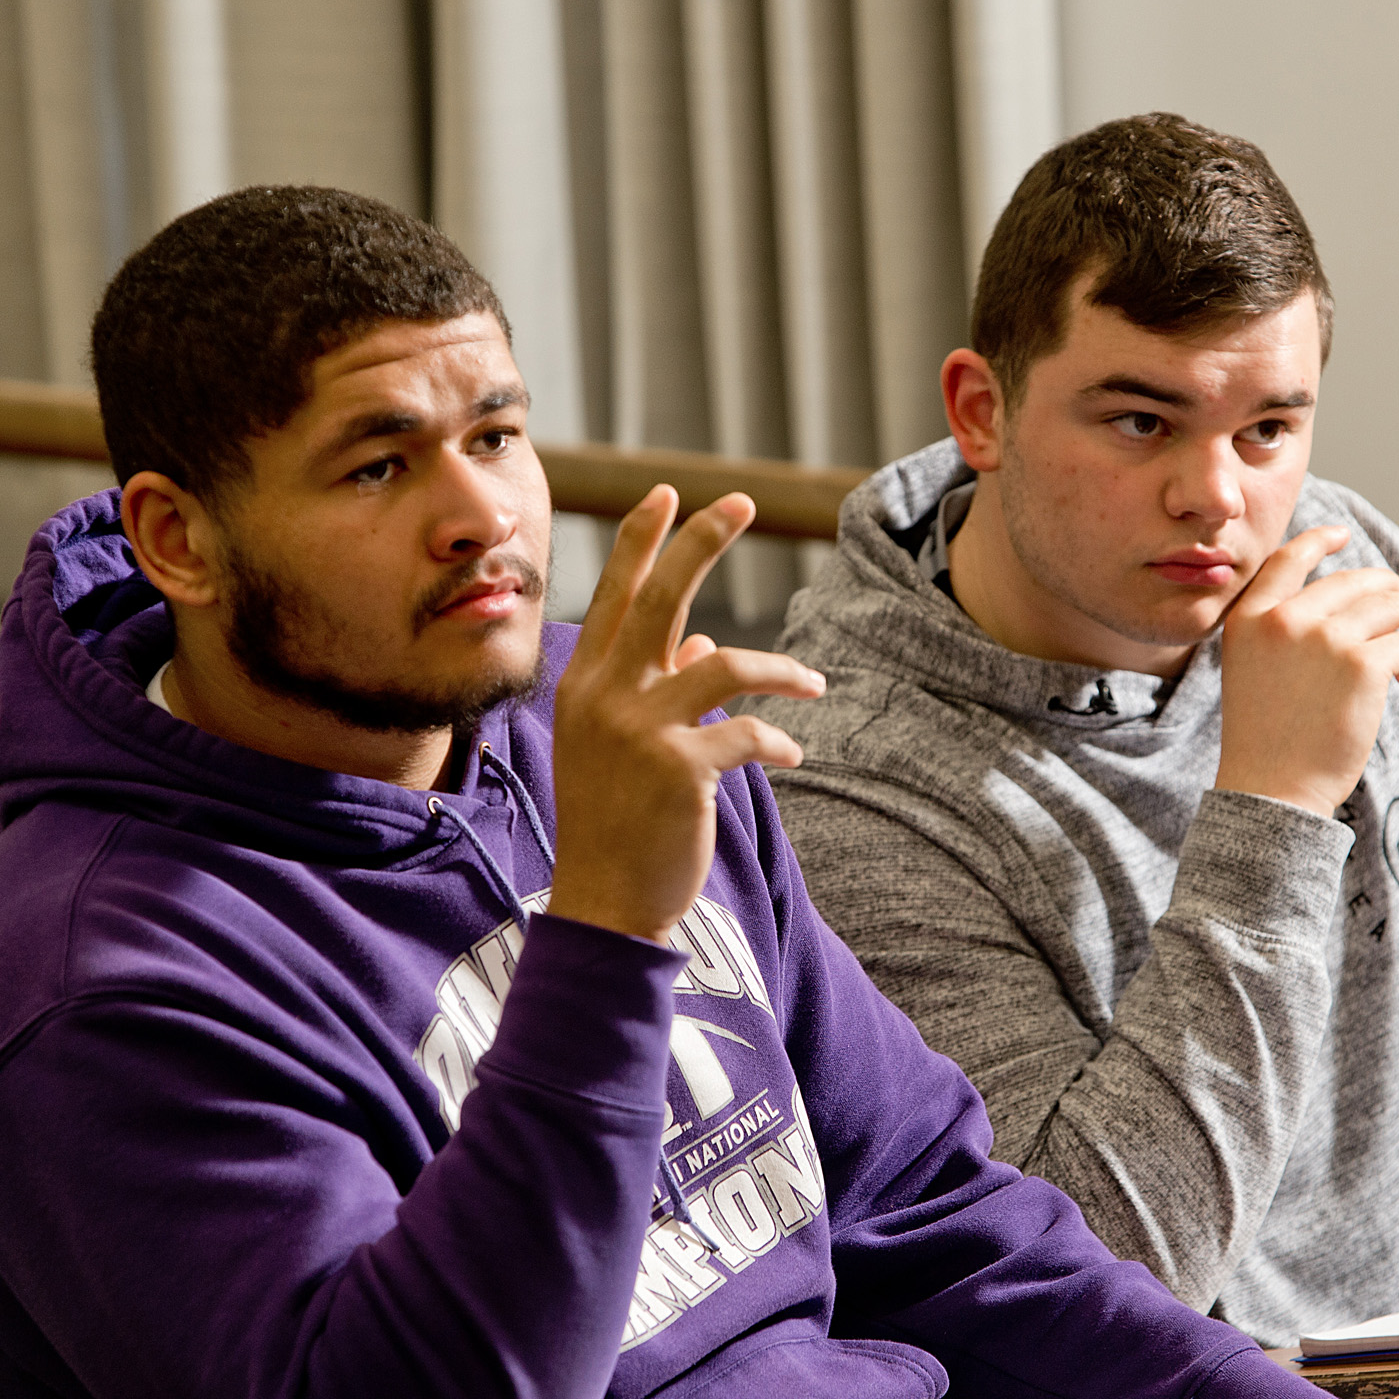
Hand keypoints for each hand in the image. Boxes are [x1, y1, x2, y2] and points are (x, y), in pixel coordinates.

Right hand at [545, 487, 824, 942]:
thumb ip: (651, 686)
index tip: (669, 493)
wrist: (603, 905)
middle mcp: (605, 696)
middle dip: (702, 540)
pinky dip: (780, 739)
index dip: (642, 540)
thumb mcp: (615, 746)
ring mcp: (640, 730)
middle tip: (743, 500)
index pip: (612, 595)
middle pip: (659, 598)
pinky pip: (750, 732)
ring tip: (814, 683)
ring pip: (726, 663)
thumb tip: (703, 638)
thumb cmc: (613, 823)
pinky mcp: (681, 769)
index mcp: (584, 685)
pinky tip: (793, 755)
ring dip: (781, 669)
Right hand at [1214, 527, 1398, 814]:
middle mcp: (1285, 619)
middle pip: (1355, 580)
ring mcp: (1325, 638)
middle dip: (1393, 588)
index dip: (1320, 541)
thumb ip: (1284, 633)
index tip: (1343, 536)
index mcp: (1251, 618)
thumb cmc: (1266, 740)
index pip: (1288, 560)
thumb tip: (1352, 606)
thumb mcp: (1253, 670)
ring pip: (1391, 604)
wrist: (1271, 789)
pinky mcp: (1361, 664)